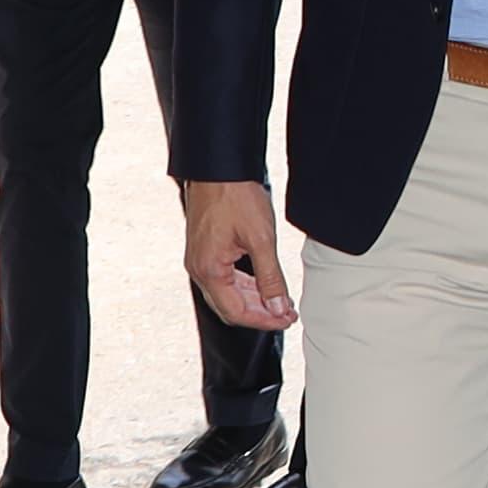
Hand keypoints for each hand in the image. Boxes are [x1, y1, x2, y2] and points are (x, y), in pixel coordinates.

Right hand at [183, 179, 296, 331]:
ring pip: (227, 294)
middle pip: (230, 307)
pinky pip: (224, 278)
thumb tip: (279, 307)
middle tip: (287, 314)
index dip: (264, 321)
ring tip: (280, 302)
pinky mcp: (205, 250)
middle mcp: (199, 268)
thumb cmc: (235, 195)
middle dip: (260, 314)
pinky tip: (263, 286)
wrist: (218, 167)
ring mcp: (200, 260)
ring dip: (254, 301)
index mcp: (209, 270)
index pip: (237, 312)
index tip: (287, 319)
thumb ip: (270, 278)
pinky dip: (245, 286)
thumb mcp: (261, 239)